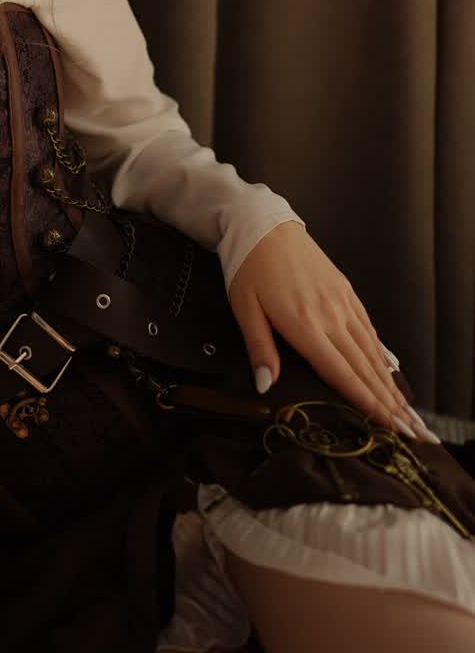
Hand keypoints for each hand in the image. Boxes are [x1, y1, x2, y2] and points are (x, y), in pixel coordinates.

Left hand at [227, 221, 438, 443]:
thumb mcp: (243, 308)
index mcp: (304, 325)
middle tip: (410, 430)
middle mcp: (330, 315)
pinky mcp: (345, 290)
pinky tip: (389, 368)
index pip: (341, 373)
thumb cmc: (248, 266)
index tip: (388, 427)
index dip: (366, 403)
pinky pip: (368, 327)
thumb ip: (259, 348)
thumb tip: (265, 385)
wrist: (263, 223)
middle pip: (363, 367)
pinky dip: (381, 352)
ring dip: (388, 382)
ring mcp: (341, 302)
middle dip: (388, 402)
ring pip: (370, 349)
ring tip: (405, 409)